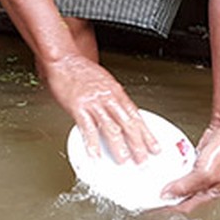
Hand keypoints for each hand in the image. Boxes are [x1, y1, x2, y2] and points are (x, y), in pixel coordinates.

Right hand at [42, 54, 158, 163]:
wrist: (64, 60)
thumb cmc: (81, 71)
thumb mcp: (105, 83)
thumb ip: (114, 100)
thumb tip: (123, 115)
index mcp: (116, 93)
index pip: (136, 116)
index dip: (147, 134)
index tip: (154, 147)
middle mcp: (108, 98)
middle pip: (128, 124)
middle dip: (137, 144)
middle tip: (143, 160)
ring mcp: (94, 103)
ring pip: (111, 127)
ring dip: (119, 146)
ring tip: (123, 160)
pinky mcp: (78, 107)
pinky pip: (87, 128)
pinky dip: (92, 144)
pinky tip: (95, 155)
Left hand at [160, 122, 219, 210]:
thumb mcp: (204, 174)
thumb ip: (185, 186)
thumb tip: (168, 195)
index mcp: (214, 192)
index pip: (188, 205)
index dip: (171, 206)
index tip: (157, 204)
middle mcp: (210, 184)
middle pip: (185, 195)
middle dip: (170, 195)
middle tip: (155, 194)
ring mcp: (205, 171)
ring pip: (184, 181)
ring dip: (172, 181)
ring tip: (159, 182)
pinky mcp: (200, 159)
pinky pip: (184, 168)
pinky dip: (176, 168)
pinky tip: (169, 167)